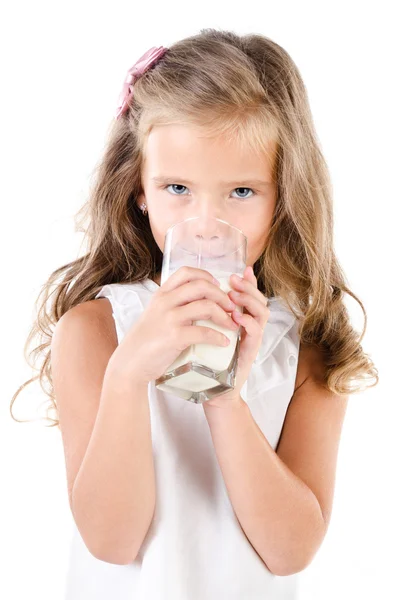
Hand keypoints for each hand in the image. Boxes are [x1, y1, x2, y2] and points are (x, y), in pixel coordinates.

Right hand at [112, 266, 237, 384]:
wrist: (130, 363)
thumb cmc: (145, 341)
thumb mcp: (155, 314)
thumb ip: (172, 305)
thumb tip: (199, 301)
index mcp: (161, 294)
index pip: (186, 272)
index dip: (206, 275)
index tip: (217, 286)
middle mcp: (165, 302)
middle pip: (201, 286)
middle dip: (222, 295)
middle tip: (231, 307)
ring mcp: (169, 319)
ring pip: (206, 306)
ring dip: (224, 316)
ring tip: (232, 324)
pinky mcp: (174, 337)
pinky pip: (204, 332)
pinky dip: (218, 337)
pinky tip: (223, 342)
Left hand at [203, 265, 269, 409]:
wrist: (212, 390)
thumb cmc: (206, 360)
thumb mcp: (204, 331)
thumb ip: (205, 314)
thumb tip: (194, 293)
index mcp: (240, 319)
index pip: (249, 294)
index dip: (247, 281)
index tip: (238, 270)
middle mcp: (249, 326)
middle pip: (259, 298)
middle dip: (248, 286)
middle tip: (234, 280)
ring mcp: (252, 339)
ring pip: (262, 312)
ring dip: (249, 301)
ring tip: (234, 296)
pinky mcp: (250, 352)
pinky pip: (256, 333)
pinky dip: (249, 322)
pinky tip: (238, 317)